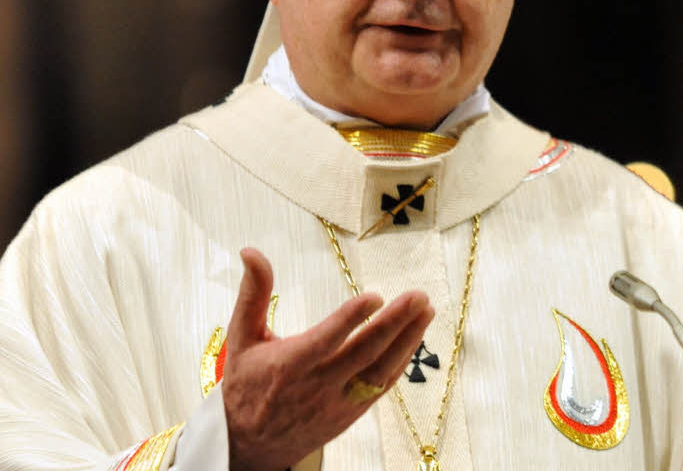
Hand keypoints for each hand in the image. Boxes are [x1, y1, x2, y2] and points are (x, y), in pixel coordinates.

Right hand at [223, 247, 433, 470]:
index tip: (375, 296)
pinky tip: (414, 338)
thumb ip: (252, 293)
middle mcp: (317, 386)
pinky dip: (400, 363)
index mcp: (289, 365)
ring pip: (379, 372)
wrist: (248, 447)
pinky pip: (381, 387)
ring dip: (407, 341)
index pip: (325, 340)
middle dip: (394, 323)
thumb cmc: (245, 386)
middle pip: (363, 354)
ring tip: (426, 311)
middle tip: (418, 297)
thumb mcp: (241, 337)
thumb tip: (251, 251)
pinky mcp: (350, 414)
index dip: (350, 319)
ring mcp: (337, 402)